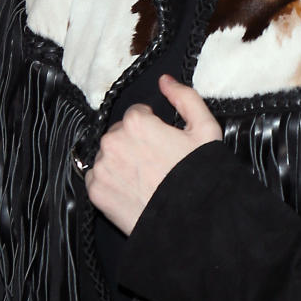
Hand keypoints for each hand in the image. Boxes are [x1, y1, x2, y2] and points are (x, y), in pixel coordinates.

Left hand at [85, 76, 220, 235]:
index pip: (136, 114)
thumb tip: (165, 81)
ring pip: (108, 155)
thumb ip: (185, 97)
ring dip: (122, 162)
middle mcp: (112, 141)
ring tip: (145, 179)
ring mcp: (101, 167)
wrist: (191, 220)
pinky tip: (133, 190)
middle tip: (155, 163)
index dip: (152, 127)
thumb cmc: (199, 174)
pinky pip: (98, 178)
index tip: (162, 142)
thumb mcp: (205, 129)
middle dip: (134, 143)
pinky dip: (112, 182)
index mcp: (136, 122)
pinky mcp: (95, 191)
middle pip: (119, 134)